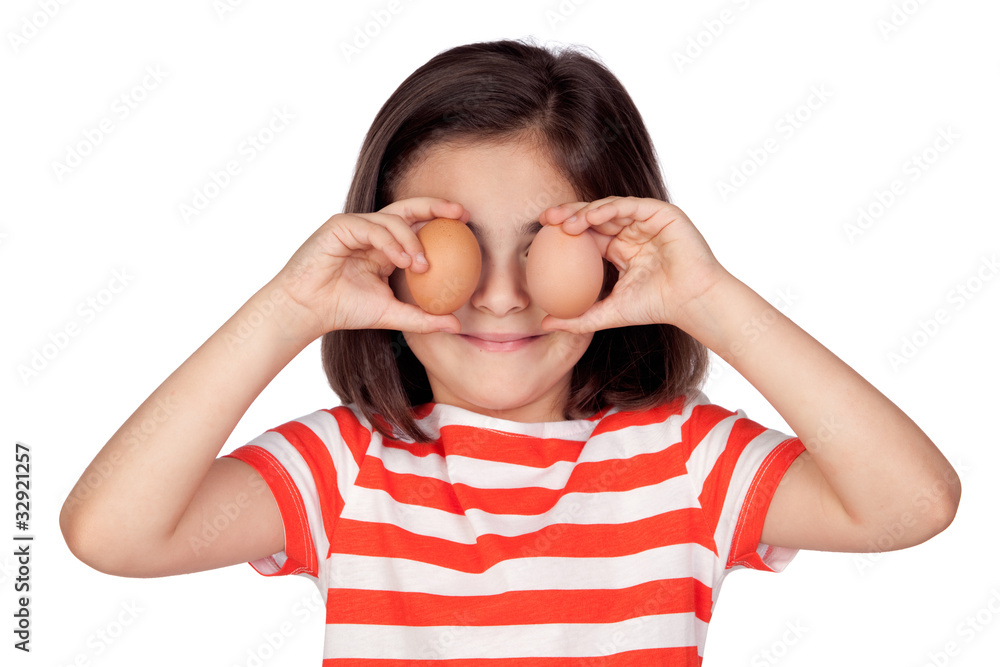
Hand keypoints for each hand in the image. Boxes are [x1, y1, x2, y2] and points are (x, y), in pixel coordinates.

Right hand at [271, 197, 468, 339]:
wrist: (308, 311)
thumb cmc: (345, 310)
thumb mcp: (392, 314)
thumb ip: (423, 318)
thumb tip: (456, 325)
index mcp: (385, 247)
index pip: (417, 225)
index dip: (441, 219)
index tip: (467, 224)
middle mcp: (373, 233)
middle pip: (408, 208)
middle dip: (436, 206)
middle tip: (460, 215)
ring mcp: (356, 227)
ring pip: (392, 219)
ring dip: (412, 240)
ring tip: (422, 265)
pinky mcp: (340, 227)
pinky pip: (371, 227)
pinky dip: (389, 242)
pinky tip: (401, 260)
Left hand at [538, 197, 729, 332]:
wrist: (691, 302)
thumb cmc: (655, 307)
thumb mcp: (608, 314)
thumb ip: (577, 319)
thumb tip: (544, 324)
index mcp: (619, 250)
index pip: (586, 235)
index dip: (562, 232)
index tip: (538, 235)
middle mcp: (631, 232)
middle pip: (593, 216)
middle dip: (567, 214)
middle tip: (544, 219)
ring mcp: (646, 221)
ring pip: (609, 208)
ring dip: (584, 212)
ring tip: (564, 223)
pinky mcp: (660, 213)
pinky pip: (629, 205)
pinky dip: (608, 208)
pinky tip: (590, 216)